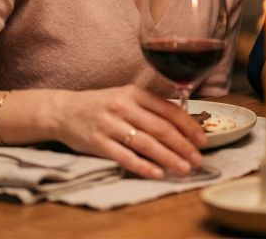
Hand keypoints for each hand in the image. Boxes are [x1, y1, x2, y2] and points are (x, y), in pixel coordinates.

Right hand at [51, 85, 206, 178]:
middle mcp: (124, 106)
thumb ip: (150, 107)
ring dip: (168, 157)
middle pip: (160, 128)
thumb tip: (183, 122)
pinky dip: (143, 166)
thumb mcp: (126, 97)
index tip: (202, 139)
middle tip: (198, 159)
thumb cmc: (102, 105)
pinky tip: (158, 173)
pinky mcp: (97, 142)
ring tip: (184, 168)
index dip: (188, 125)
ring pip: (146, 143)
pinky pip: (124, 156)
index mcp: (134, 93)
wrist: (64, 111)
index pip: (168, 109)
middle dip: (183, 145)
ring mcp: (110, 125)